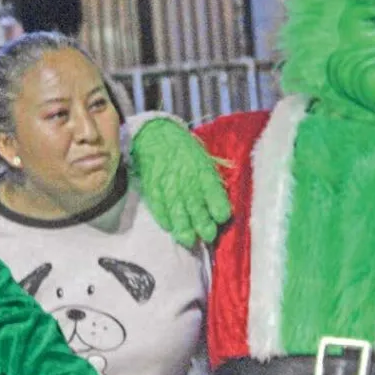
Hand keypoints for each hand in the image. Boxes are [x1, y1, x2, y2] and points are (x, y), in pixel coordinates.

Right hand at [130, 118, 230, 247]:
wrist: (156, 133)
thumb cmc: (184, 148)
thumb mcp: (204, 159)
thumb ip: (212, 180)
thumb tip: (220, 203)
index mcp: (203, 171)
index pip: (214, 193)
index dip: (220, 208)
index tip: (222, 218)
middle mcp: (187, 179)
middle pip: (197, 207)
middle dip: (203, 224)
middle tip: (208, 237)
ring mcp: (168, 184)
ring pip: (177, 211)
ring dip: (184, 228)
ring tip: (189, 240)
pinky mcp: (152, 187)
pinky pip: (158, 206)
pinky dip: (164, 218)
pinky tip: (169, 228)